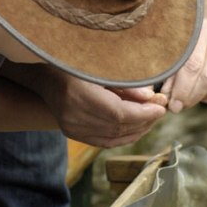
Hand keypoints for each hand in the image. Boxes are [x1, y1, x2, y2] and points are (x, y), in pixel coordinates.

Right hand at [35, 67, 167, 146]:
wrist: (46, 77)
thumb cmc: (75, 65)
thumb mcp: (101, 68)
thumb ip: (126, 84)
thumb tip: (151, 98)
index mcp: (79, 94)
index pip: (118, 113)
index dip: (143, 114)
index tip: (160, 108)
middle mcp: (73, 115)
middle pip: (117, 127)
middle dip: (144, 121)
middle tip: (160, 111)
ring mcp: (71, 127)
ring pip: (112, 137)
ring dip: (137, 130)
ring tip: (152, 119)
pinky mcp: (72, 133)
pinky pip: (103, 142)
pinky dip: (123, 138)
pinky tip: (137, 129)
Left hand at [160, 15, 206, 112]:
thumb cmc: (190, 37)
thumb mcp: (177, 44)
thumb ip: (170, 68)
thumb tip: (165, 95)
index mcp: (201, 33)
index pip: (193, 65)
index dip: (182, 88)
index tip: (171, 103)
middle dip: (190, 97)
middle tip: (176, 107)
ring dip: (200, 99)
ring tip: (186, 100)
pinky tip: (200, 94)